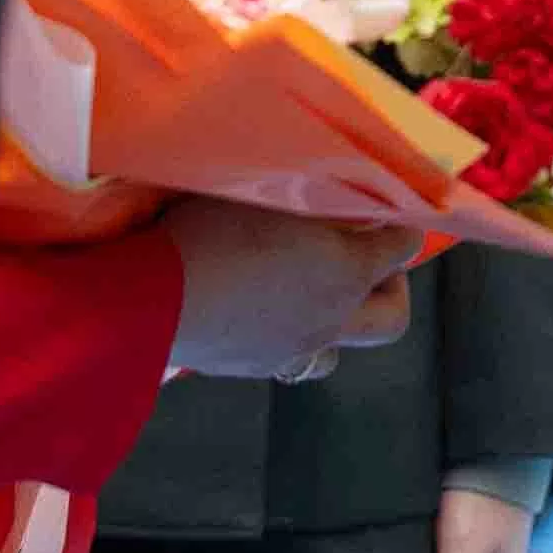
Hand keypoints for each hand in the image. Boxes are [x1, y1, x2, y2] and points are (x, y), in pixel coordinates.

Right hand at [157, 202, 415, 379]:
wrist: (147, 299)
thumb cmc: (211, 229)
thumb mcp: (273, 188)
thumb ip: (320, 189)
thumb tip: (346, 185)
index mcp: (348, 270)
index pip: (405, 249)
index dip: (403, 227)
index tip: (384, 212)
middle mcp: (331, 318)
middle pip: (392, 318)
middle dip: (389, 288)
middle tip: (364, 261)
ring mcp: (293, 350)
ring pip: (339, 350)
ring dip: (338, 322)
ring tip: (311, 292)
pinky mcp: (252, 367)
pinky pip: (290, 360)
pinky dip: (290, 338)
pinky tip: (263, 310)